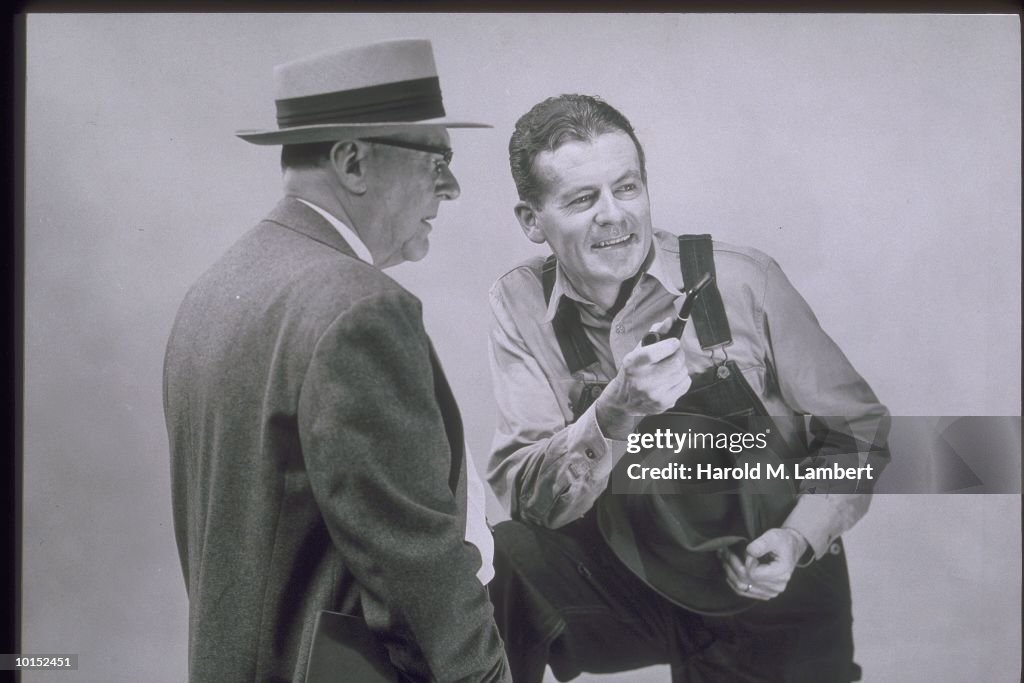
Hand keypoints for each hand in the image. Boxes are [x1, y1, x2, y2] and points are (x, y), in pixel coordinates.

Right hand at [594, 317, 690, 438]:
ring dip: (680, 366)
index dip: (670, 344)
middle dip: (678, 354)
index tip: (674, 342)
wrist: (624, 400)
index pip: (655, 352)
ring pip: (683, 372)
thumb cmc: (632, 371)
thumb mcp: (637, 351)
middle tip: (674, 353)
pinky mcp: (664, 403)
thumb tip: (669, 321)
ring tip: (670, 367)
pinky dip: (682, 378)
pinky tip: (671, 378)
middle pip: (675, 362)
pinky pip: (686, 383)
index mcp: (633, 364)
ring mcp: (655, 394)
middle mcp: (643, 381)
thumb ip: (654, 334)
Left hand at [720, 528, 807, 599]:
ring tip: (723, 559)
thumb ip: (762, 544)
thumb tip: (748, 552)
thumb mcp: (774, 537)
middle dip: (731, 565)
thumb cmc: (782, 541)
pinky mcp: (765, 593)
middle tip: (722, 551)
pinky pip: (744, 592)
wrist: (791, 548)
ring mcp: (771, 592)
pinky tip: (728, 571)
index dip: (744, 561)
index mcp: (781, 573)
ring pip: (742, 588)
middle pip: (746, 581)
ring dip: (729, 573)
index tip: (743, 549)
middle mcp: (777, 587)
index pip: (753, 573)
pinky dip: (734, 582)